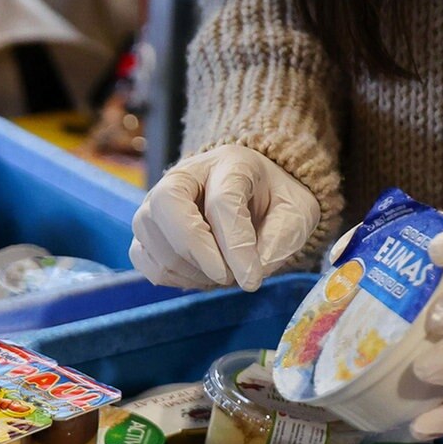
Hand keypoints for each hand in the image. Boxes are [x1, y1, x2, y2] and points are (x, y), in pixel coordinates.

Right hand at [130, 144, 319, 291]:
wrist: (253, 196)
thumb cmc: (274, 202)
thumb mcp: (297, 212)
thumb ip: (282, 238)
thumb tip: (251, 272)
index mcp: (230, 164)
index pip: (222, 201)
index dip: (235, 245)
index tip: (251, 279)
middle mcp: (184, 175)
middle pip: (167, 204)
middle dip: (195, 251)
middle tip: (225, 277)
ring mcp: (156, 201)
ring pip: (153, 237)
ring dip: (189, 269)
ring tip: (223, 273)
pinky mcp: (145, 230)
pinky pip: (144, 259)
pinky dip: (173, 276)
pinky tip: (201, 275)